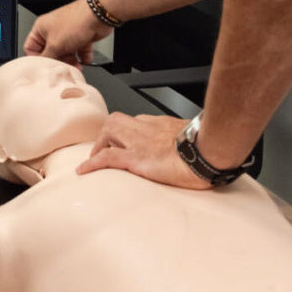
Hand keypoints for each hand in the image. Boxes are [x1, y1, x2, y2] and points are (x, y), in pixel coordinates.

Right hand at [22, 0, 109, 66]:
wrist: (97, 16)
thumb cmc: (75, 22)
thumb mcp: (55, 45)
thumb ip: (47, 58)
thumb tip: (43, 66)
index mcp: (42, 28)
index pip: (31, 47)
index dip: (37, 58)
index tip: (45, 67)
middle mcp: (54, 30)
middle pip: (51, 52)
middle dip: (58, 61)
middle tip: (62, 67)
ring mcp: (68, 33)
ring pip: (66, 53)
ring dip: (71, 61)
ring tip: (76, 66)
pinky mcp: (81, 36)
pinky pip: (79, 51)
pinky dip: (83, 57)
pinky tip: (85, 59)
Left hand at [76, 112, 210, 188]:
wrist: (207, 152)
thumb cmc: (208, 147)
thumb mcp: (198, 139)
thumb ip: (191, 141)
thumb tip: (197, 151)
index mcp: (162, 124)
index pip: (138, 122)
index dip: (128, 132)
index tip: (126, 141)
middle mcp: (147, 128)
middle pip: (118, 121)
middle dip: (108, 134)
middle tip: (105, 149)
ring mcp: (139, 142)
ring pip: (109, 131)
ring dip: (99, 145)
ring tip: (95, 159)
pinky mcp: (135, 158)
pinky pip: (106, 157)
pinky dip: (92, 163)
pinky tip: (84, 170)